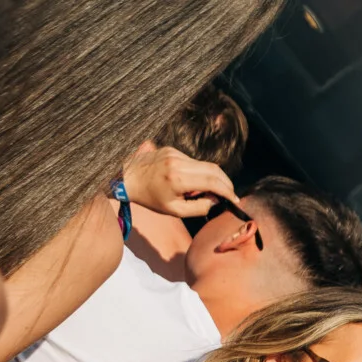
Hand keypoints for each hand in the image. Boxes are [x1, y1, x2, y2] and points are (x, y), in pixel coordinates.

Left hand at [120, 141, 237, 218]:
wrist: (127, 178)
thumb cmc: (150, 198)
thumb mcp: (175, 211)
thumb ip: (199, 207)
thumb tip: (216, 200)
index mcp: (177, 179)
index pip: (212, 181)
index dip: (227, 191)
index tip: (235, 199)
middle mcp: (177, 162)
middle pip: (213, 169)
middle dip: (225, 183)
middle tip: (230, 194)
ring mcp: (174, 153)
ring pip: (205, 165)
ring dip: (212, 178)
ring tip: (206, 192)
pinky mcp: (171, 150)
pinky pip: (193, 161)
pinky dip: (198, 172)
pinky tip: (191, 182)